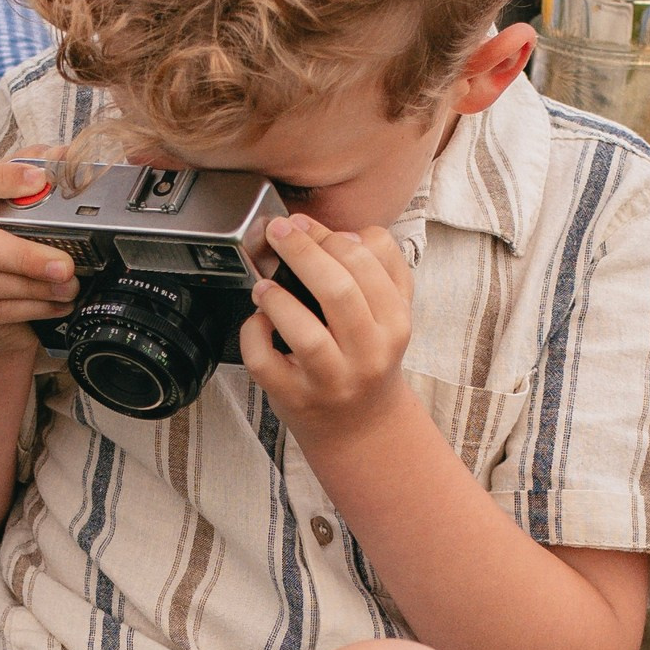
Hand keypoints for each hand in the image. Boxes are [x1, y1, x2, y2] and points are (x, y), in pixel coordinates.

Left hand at [241, 211, 414, 436]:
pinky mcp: (297, 398)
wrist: (361, 425)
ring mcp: (332, 380)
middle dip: (302, 252)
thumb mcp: (392, 310)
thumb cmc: (368, 356)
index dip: (329, 236)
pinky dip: (254, 336)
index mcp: (395, 323)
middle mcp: (368, 354)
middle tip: (277, 232)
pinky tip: (257, 321)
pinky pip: (268, 364)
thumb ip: (381, 263)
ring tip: (264, 285)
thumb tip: (340, 232)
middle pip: (339, 292)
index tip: (302, 223)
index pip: (366, 265)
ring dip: (278, 300)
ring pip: (306, 335)